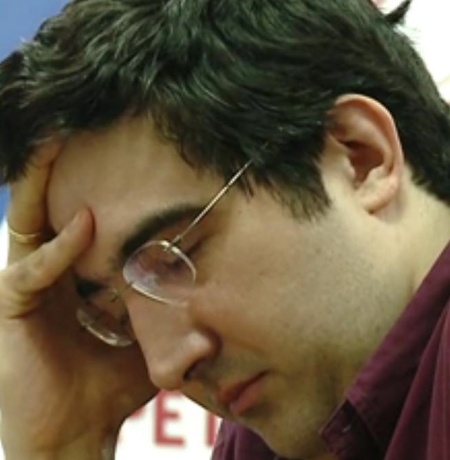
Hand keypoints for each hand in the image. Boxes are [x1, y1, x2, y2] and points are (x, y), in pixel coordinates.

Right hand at [0, 142, 157, 457]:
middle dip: (59, 168)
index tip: (121, 151)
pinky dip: (57, 250)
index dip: (95, 185)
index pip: (81, 219)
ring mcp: (26, 289)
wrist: (75, 435)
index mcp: (75, 276)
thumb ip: (163, 303)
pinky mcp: (11, 310)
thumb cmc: (110, 384)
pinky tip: (85, 226)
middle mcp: (48, 274)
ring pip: (29, 226)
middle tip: (80, 124)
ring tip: (58, 141)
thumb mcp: (146, 334)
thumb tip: (210, 278)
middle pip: (50, 209)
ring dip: (41, 185)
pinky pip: (30, 272)